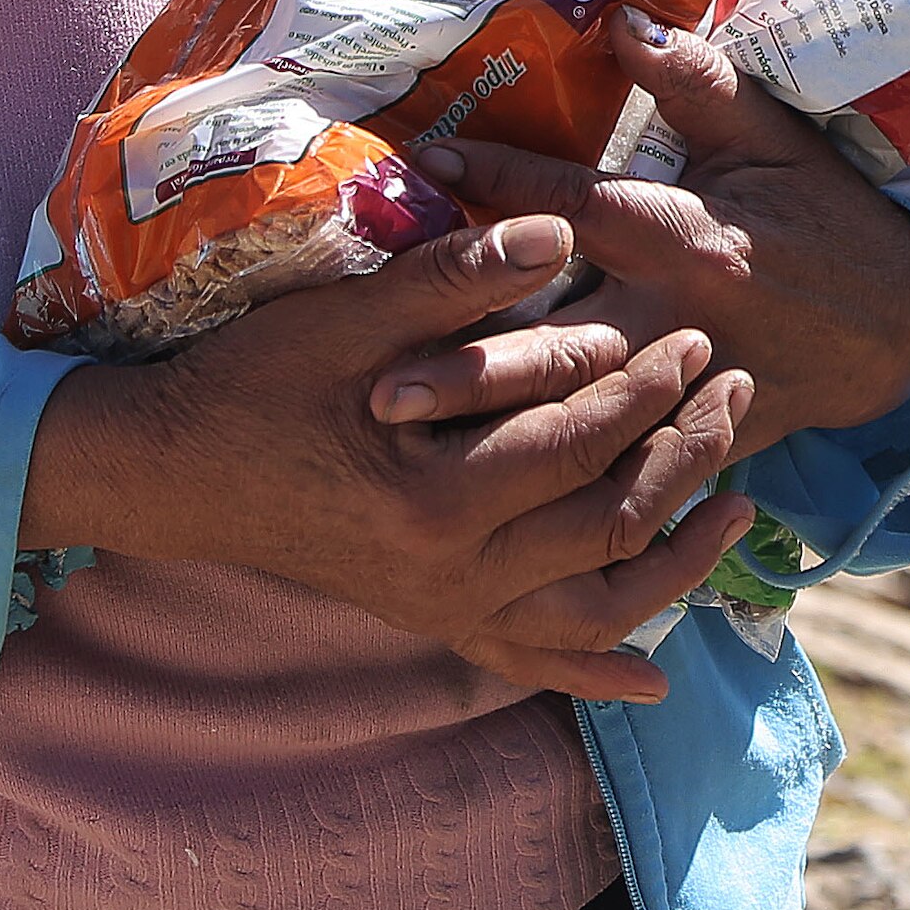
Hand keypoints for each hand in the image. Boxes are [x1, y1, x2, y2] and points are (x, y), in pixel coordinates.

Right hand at [21, 212, 761, 706]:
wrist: (168, 473)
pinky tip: (656, 679)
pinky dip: (596, 674)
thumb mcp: (346, 318)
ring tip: (740, 510)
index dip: (647, 388)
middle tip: (733, 393)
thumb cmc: (252, 383)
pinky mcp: (430, 621)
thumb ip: (455, 280)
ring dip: (675, 566)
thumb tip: (558, 230)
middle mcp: (448, 578)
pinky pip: (530, 664)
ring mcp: (441, 612)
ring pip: (594, 612)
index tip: (693, 336)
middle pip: (608, 528)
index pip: (580, 445)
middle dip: (683, 458)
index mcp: (433, 501)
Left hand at [374, 10, 909, 459]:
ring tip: (412, 447)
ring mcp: (685, 387)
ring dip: (498, 432)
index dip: (493, 183)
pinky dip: (562, 479)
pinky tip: (493, 490)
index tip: (419, 172)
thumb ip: (694, 80)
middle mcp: (675, 315)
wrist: (906, 323)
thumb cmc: (826, 215)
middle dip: (468, 366)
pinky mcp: (699, 437)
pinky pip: (624, 467)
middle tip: (376, 388)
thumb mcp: (769, 135)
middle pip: (556, 344)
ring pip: (580, 419)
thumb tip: (622, 18)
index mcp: (684, 233)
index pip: (570, 205)